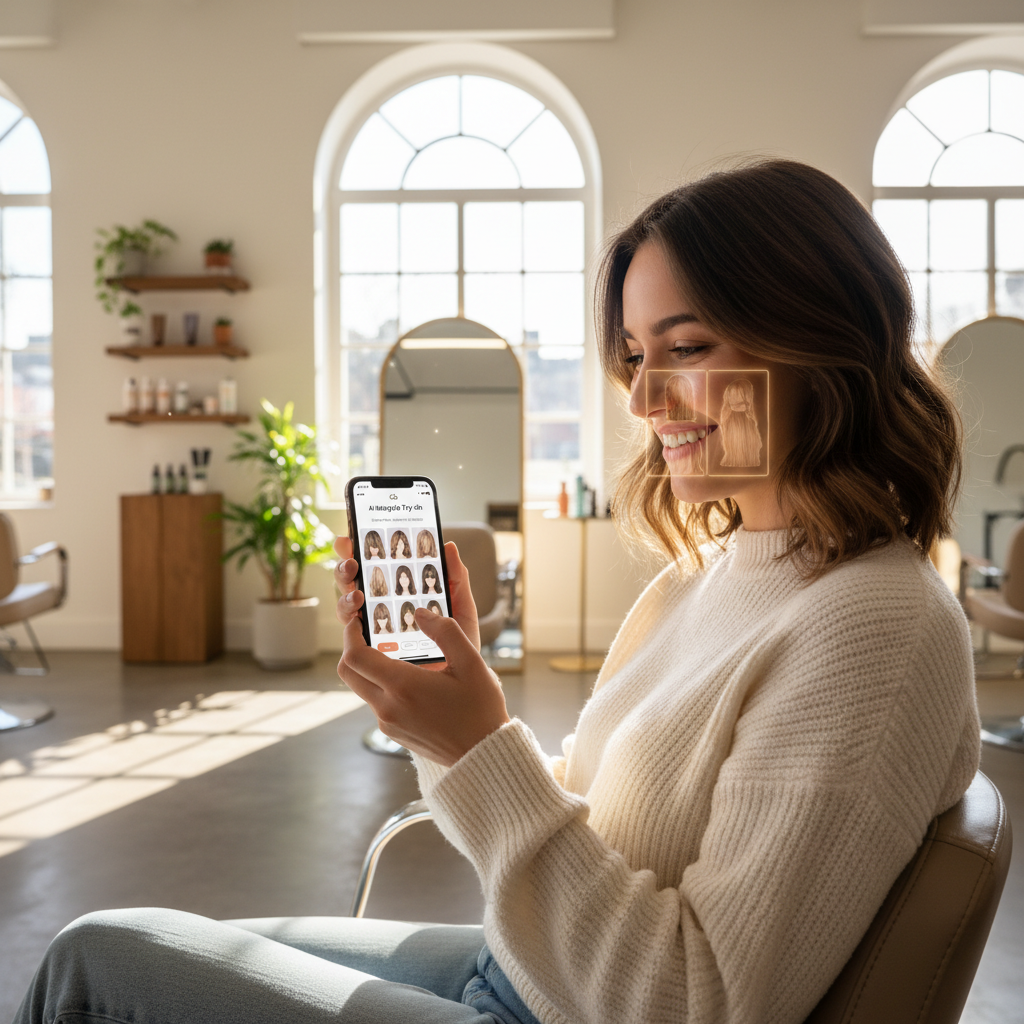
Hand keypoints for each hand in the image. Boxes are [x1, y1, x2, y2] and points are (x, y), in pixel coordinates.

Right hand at [333, 538, 480, 652]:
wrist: (464, 680)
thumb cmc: (461, 642)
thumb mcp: (461, 606)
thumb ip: (456, 578)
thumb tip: (448, 546)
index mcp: (398, 592)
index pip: (373, 566)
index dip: (357, 549)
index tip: (350, 536)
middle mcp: (379, 609)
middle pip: (351, 583)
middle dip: (345, 568)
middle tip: (352, 563)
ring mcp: (372, 631)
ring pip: (347, 608)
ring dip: (345, 596)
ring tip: (358, 594)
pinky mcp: (371, 655)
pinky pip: (352, 639)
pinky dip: (351, 626)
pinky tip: (358, 621)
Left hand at [338, 606, 509, 765]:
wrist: (482, 755)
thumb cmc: (480, 709)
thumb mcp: (471, 663)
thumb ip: (445, 632)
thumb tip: (421, 613)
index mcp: (403, 686)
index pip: (356, 657)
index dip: (351, 635)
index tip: (358, 620)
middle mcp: (388, 707)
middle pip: (348, 672)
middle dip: (352, 648)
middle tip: (367, 633)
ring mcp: (388, 723)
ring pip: (362, 687)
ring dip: (368, 668)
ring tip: (394, 654)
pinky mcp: (393, 732)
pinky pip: (376, 703)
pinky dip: (382, 686)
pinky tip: (408, 680)